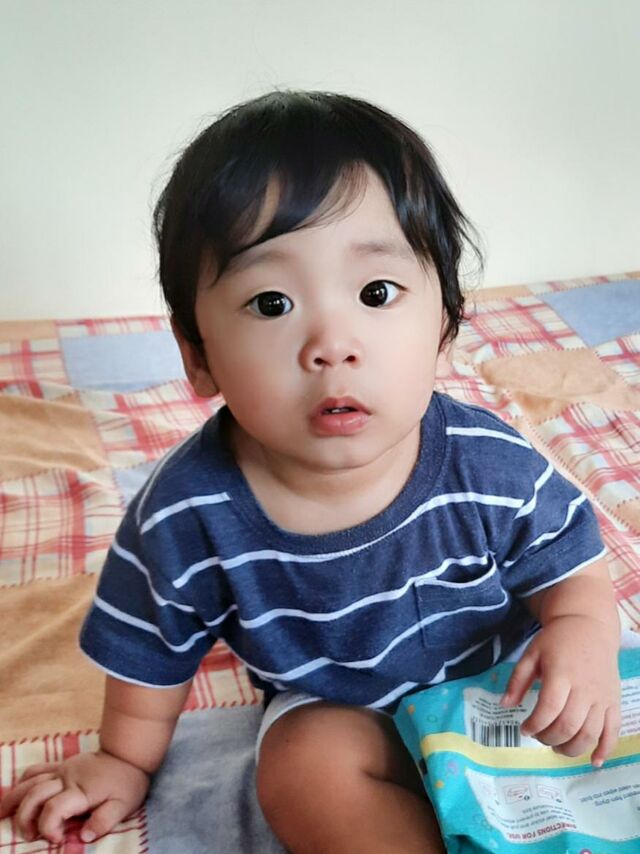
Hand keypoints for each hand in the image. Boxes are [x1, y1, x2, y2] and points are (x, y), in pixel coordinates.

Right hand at [0, 749, 149, 843]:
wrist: (128, 754)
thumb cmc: (127, 782)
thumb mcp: (124, 805)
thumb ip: (104, 821)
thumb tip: (83, 837)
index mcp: (80, 791)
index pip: (54, 808)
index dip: (49, 827)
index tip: (57, 839)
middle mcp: (66, 778)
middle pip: (34, 795)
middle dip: (25, 818)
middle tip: (30, 836)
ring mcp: (61, 770)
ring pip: (29, 781)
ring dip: (14, 799)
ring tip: (3, 816)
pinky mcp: (61, 765)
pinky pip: (36, 770)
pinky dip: (22, 782)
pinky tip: (16, 794)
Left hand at [502, 615, 620, 765]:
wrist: (589, 625)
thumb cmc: (557, 640)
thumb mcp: (531, 653)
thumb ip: (517, 680)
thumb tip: (504, 705)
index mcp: (561, 674)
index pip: (549, 709)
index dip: (534, 725)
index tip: (524, 728)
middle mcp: (585, 688)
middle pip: (568, 725)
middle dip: (549, 738)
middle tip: (539, 737)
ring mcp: (602, 696)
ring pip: (590, 733)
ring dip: (571, 748)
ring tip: (557, 747)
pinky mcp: (614, 701)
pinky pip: (613, 730)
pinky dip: (605, 749)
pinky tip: (593, 761)